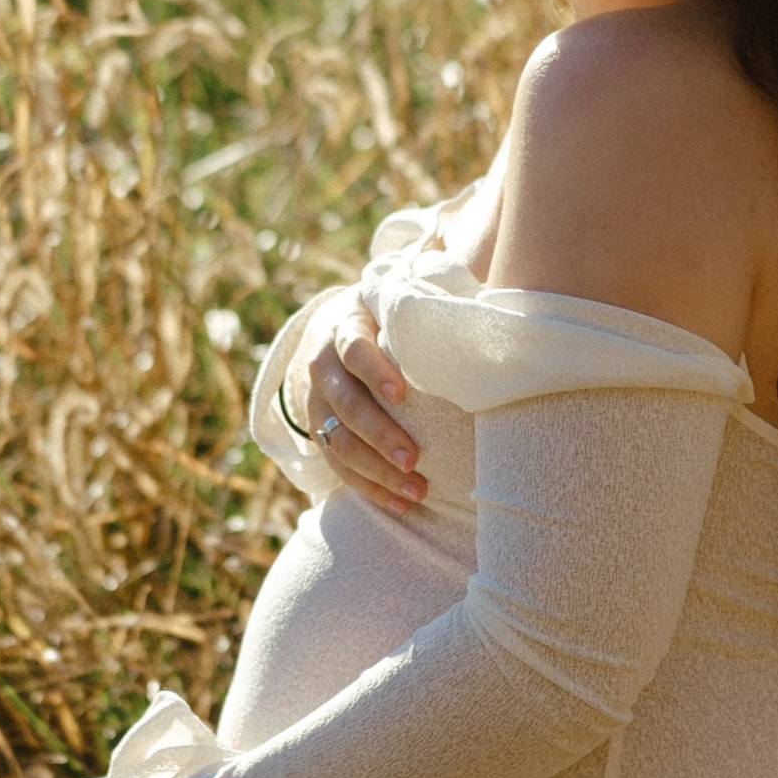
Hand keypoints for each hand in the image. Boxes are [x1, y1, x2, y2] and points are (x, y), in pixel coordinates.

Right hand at [300, 296, 425, 511]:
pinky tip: (400, 505)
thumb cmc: (390, 317)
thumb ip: (426, 289)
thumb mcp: (400, 298)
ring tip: (416, 491)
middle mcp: (324, 366)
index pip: (354, 349)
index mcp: (346, 327)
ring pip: (337, 442)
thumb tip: (459, 272)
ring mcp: (317, 403)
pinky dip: (369, 488)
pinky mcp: (320, 432)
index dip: (375, 372)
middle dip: (378, 434)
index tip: (403, 395)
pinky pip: (338, 467)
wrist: (342, 331)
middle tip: (413, 459)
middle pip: (344, 403)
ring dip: (375, 470)